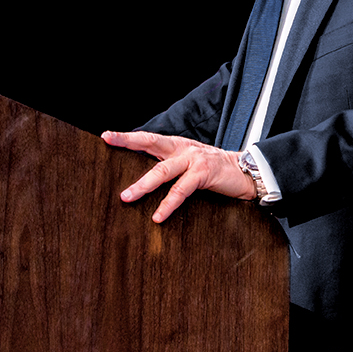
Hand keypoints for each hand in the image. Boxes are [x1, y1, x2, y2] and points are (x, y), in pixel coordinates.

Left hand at [101, 131, 254, 222]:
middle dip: (128, 141)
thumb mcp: (190, 164)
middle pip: (151, 142)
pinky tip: (158, 215)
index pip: (148, 139)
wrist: (246, 172)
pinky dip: (168, 204)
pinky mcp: (203, 173)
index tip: (106, 136)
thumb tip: (144, 179)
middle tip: (108, 140)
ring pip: (162, 170)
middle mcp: (183, 149)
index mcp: (177, 146)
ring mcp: (193, 159)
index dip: (127, 137)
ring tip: (127, 197)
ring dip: (143, 185)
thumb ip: (171, 166)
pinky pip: (181, 190)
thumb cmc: (215, 170)